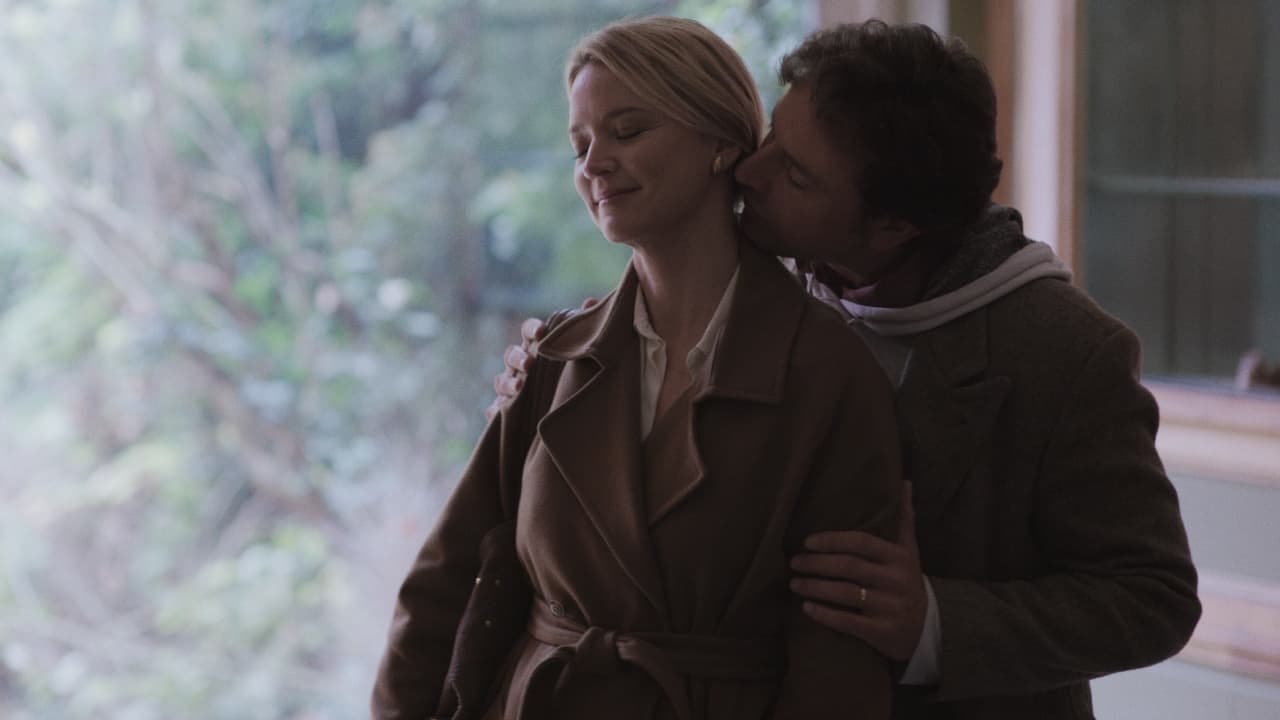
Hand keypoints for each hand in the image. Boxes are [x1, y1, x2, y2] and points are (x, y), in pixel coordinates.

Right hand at [484, 298, 596, 420]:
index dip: (532, 329)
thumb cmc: (566, 374)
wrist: (564, 412)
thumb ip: (579, 329)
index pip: (529, 332)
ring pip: (501, 381)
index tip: (541, 332)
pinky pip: (494, 410)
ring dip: (507, 382)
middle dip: (518, 357)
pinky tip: (496, 412)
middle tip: (529, 363)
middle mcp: (520, 365)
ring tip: (518, 387)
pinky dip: (494, 410)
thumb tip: (591, 301)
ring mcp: (510, 387)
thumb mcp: (575, 352)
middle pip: (511, 355)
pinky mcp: (504, 411)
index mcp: (536, 347)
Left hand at [789, 482, 925, 660]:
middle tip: (794, 562)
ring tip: (794, 584)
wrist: (928, 629)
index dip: (832, 540)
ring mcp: (889, 607)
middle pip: (848, 567)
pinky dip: (825, 615)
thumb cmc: (908, 582)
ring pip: (845, 594)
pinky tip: (806, 609)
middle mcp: (895, 581)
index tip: (807, 542)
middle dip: (816, 564)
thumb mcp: (910, 551)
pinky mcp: (883, 632)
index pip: (861, 543)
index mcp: (899, 558)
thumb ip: (904, 519)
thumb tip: (904, 482)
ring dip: (815, 588)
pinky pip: (849, 622)